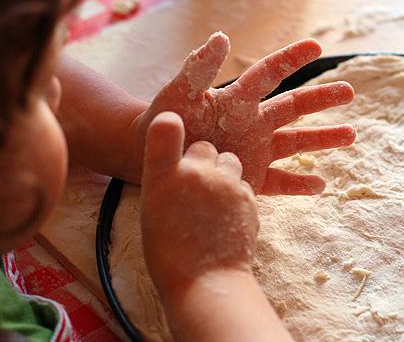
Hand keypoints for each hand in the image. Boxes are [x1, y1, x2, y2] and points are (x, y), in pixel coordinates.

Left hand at [133, 32, 355, 194]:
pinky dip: (300, 185)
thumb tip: (221, 37)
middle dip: (321, 99)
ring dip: (323, 139)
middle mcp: (253, 122)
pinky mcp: (251, 177)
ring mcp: (255, 150)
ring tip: (351, 135)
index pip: (269, 74)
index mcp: (238, 99)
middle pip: (293, 107)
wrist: (155, 156)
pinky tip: (321, 185)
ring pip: (295, 143)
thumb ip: (199, 69)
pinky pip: (280, 182)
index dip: (291, 59)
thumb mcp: (179, 94)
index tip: (316, 46)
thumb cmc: (164, 121)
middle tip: (349, 92)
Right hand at [140, 112, 258, 294]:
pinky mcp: (249, 196)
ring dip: (224, 174)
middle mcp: (197, 172)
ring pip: (230, 161)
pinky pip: (244, 183)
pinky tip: (228, 215)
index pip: (164, 129)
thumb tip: (184, 164)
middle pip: (205, 148)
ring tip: (215, 201)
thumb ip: (168, 179)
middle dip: (204, 160)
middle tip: (197, 187)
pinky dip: (237, 192)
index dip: (169, 125)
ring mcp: (227, 183)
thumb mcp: (154, 211)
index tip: (171, 123)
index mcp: (165, 175)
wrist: (206, 281)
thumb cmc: (169, 252)